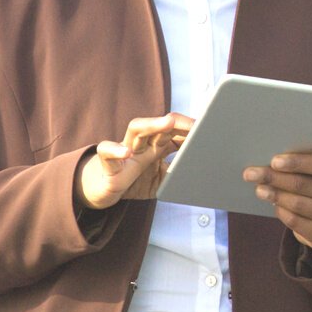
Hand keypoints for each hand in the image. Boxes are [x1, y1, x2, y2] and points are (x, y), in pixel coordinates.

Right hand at [77, 113, 193, 210]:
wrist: (105, 190)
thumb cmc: (134, 181)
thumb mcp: (161, 180)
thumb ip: (176, 174)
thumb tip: (199, 173)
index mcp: (155, 146)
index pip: (173, 131)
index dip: (188, 130)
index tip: (207, 129)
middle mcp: (142, 144)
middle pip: (158, 124)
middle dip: (177, 122)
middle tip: (195, 123)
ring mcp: (125, 150)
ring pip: (136, 129)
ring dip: (152, 124)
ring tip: (168, 122)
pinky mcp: (108, 162)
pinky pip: (107, 151)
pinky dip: (115, 150)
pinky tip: (127, 153)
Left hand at [242, 153, 311, 249]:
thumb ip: (305, 161)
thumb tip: (272, 162)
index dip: (297, 163)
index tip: (274, 161)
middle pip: (304, 185)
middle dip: (275, 178)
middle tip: (252, 174)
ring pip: (298, 204)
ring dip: (274, 195)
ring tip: (259, 189)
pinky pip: (296, 222)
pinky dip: (281, 211)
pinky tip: (273, 204)